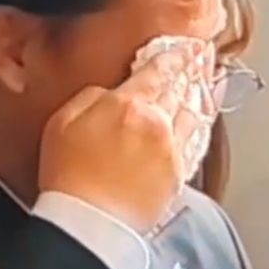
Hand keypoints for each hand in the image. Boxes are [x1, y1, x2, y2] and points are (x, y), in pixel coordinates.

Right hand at [39, 41, 213, 232]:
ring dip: (200, 95)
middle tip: (203, 56)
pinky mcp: (178, 176)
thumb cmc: (69, 177)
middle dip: (193, 69)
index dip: (176, 55)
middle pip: (181, 89)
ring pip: (193, 114)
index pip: (160, 70)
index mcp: (129, 105)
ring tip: (206, 83)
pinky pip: (196, 144)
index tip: (187, 46)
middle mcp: (158, 124)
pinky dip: (200, 128)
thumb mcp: (63, 122)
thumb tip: (109, 93)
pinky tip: (200, 122)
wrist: (89, 223)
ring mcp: (172, 151)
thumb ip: (91, 98)